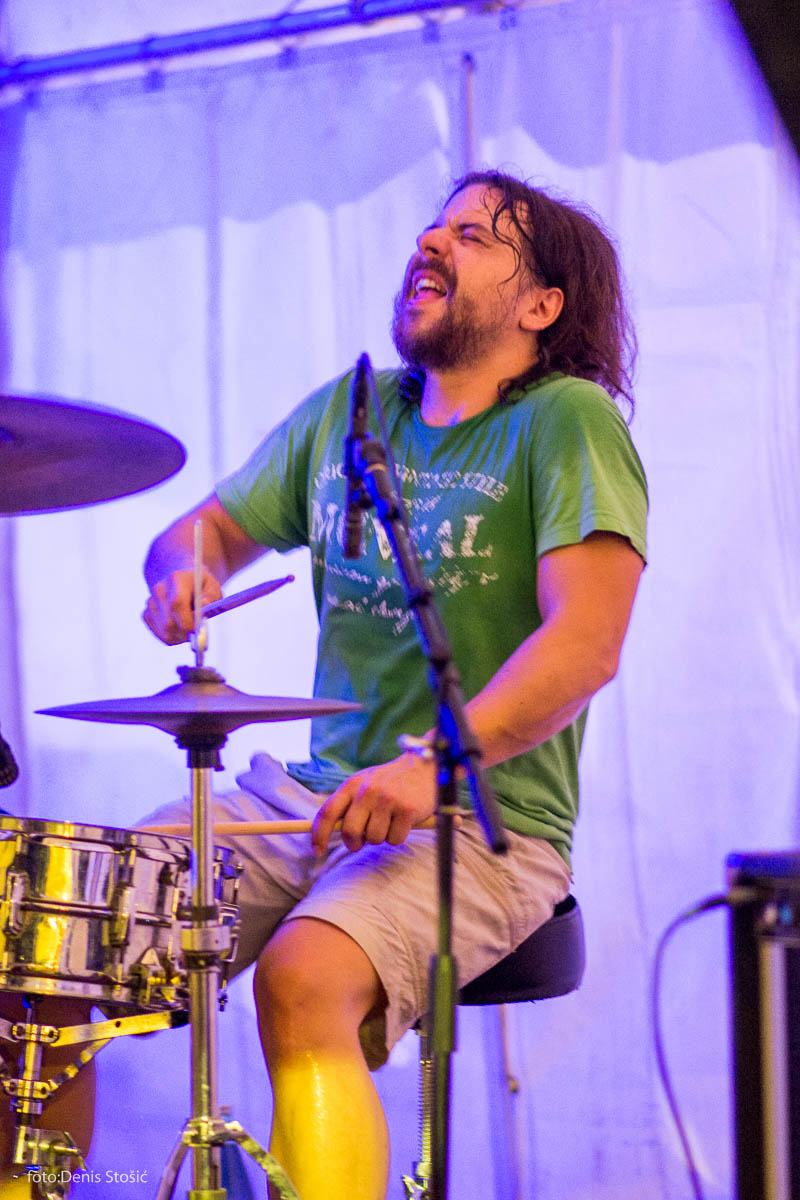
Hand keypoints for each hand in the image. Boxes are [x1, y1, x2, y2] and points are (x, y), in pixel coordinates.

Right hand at [142, 568, 222, 644]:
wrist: (181, 579)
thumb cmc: (201, 585)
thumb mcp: (212, 586)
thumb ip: (211, 596)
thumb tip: (204, 606)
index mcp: (177, 579)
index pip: (177, 604)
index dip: (188, 622)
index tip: (199, 630)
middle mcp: (159, 590)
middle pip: (169, 622)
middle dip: (186, 633)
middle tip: (198, 634)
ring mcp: (151, 602)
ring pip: (165, 632)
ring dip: (181, 636)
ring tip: (191, 627)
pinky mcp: (147, 614)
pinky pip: (160, 635)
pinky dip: (173, 636)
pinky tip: (181, 627)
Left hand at [312, 751, 437, 855]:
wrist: (425, 769)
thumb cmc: (391, 783)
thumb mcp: (365, 785)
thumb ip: (348, 805)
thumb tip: (327, 833)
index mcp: (352, 785)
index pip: (327, 813)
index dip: (318, 835)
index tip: (317, 851)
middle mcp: (368, 791)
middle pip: (349, 832)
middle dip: (355, 843)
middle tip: (364, 840)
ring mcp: (388, 800)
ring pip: (374, 839)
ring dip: (381, 837)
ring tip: (390, 821)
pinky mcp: (406, 810)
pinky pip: (394, 840)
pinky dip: (398, 836)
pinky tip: (404, 821)